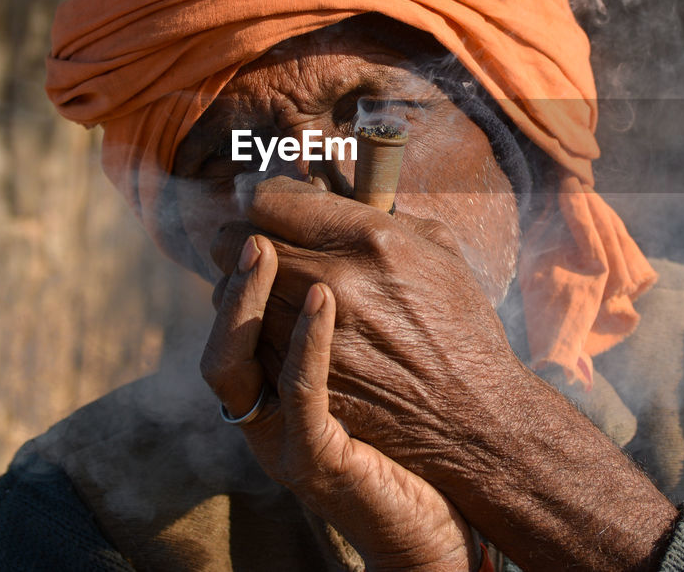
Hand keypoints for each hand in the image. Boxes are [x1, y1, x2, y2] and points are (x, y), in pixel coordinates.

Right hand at [201, 234, 476, 571]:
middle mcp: (263, 402)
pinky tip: (327, 298)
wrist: (464, 487)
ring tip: (262, 246)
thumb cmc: (425, 412)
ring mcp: (280, 432)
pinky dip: (305, 344)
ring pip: (229, 362)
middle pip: (218, 324)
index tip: (256, 196)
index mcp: (275, 370)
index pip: (234, 303)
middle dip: (230, 264)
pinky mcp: (311, 458)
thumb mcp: (380, 344)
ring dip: (245, 299)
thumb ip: (355, 295)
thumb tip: (367, 213)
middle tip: (249, 212)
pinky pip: (296, 396)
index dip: (238, 249)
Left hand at [212, 177, 678, 571]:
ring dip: (245, 289)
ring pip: (230, 293)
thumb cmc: (459, 325)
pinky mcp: (298, 380)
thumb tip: (324, 189)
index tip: (262, 199)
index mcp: (370, 239)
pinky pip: (243, 342)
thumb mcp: (436, 247)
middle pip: (237, 243)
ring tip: (273, 292)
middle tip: (258, 244)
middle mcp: (333, 281)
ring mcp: (311, 336)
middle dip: (245, 240)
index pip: (271, 198)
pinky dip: (253, 333)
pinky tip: (279, 333)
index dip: (261, 195)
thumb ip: (375, 211)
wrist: (474, 416)